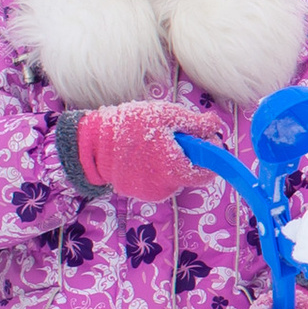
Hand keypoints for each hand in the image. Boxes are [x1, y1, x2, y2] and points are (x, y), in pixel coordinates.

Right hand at [67, 101, 220, 201]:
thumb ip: (195, 123)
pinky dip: (153, 170)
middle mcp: (164, 187)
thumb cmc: (131, 124)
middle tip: (171, 138)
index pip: (206, 175)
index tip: (204, 143)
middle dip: (186, 157)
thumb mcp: (167, 115)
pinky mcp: (134, 193)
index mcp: (175, 169)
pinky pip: (154, 182)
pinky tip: (140, 156)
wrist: (90, 142)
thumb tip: (216, 125)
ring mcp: (148, 192)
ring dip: (168, 163)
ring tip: (151, 145)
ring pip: (171, 178)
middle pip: (188, 174)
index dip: (209, 158)